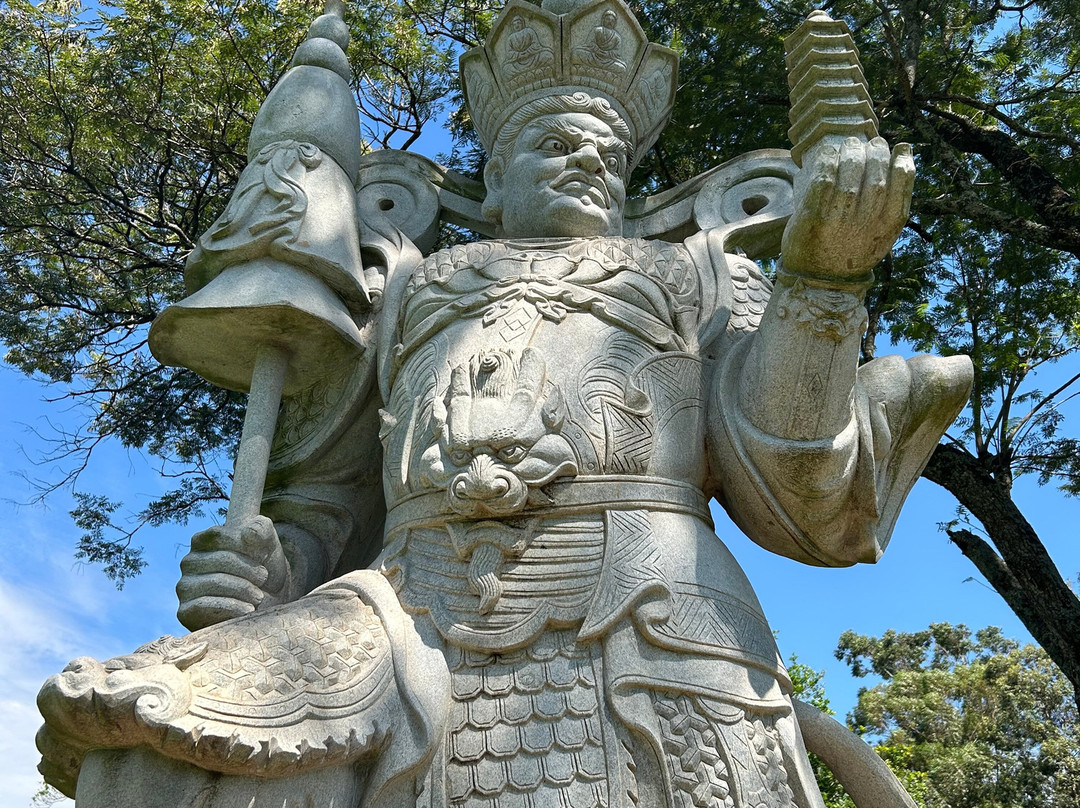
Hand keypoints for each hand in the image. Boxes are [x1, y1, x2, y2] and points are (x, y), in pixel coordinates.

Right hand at [176, 515, 290, 630]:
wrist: (267, 608)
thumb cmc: (262, 571)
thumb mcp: (268, 546)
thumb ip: (262, 529)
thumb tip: (248, 532)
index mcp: (203, 540)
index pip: (219, 534)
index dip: (243, 544)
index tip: (263, 554)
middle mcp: (189, 561)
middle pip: (220, 559)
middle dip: (248, 569)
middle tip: (264, 577)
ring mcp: (185, 586)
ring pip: (215, 581)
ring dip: (244, 589)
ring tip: (259, 596)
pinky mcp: (186, 611)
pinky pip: (206, 605)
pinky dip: (233, 607)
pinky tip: (248, 609)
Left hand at [782, 136, 914, 279]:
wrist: (820, 280)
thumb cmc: (855, 246)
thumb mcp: (883, 229)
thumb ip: (896, 195)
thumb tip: (905, 151)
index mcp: (887, 226)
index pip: (901, 184)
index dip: (898, 160)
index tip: (893, 147)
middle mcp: (865, 225)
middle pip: (875, 179)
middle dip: (873, 154)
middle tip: (867, 143)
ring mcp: (838, 223)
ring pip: (849, 180)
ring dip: (851, 155)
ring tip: (849, 144)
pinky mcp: (813, 220)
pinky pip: (822, 183)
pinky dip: (827, 163)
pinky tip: (829, 153)